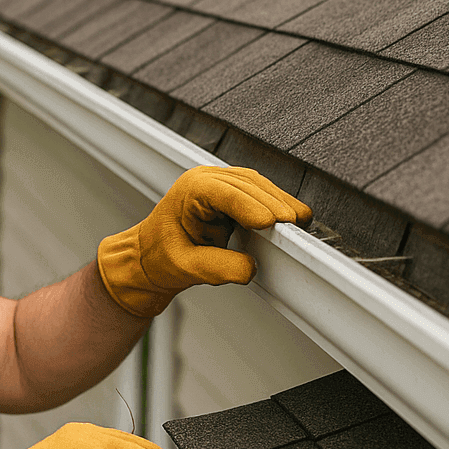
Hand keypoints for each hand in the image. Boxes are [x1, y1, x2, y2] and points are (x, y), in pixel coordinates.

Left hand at [97, 165, 311, 318]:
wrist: (149, 257)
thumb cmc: (159, 257)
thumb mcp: (186, 268)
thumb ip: (218, 268)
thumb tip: (250, 268)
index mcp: (190, 191)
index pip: (226, 193)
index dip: (252, 206)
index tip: (272, 222)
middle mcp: (206, 180)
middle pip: (248, 185)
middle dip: (274, 204)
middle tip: (295, 224)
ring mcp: (220, 183)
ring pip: (257, 186)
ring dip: (279, 202)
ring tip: (299, 221)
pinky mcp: (232, 194)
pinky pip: (258, 193)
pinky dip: (275, 205)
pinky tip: (288, 218)